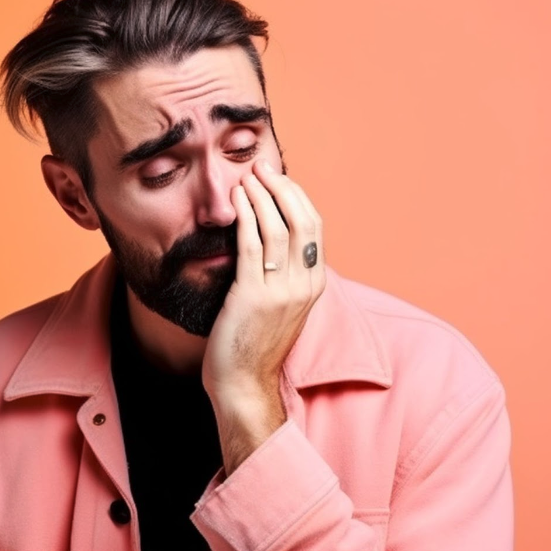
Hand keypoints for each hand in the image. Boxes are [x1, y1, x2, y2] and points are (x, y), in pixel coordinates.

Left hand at [202, 160, 325, 472]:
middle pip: (301, 220)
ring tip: (246, 176)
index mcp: (313, 284)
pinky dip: (245, 216)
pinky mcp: (254, 295)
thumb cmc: (254, 343)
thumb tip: (272, 237)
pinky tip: (237, 200)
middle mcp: (303, 285)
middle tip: (261, 167)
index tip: (277, 177)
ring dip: (261, 195)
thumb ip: (282, 273)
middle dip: (282, 187)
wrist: (243, 383)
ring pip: (277, 228)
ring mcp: (281, 291)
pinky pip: (252, 245)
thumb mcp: (280, 304)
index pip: (314, 226)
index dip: (296, 196)